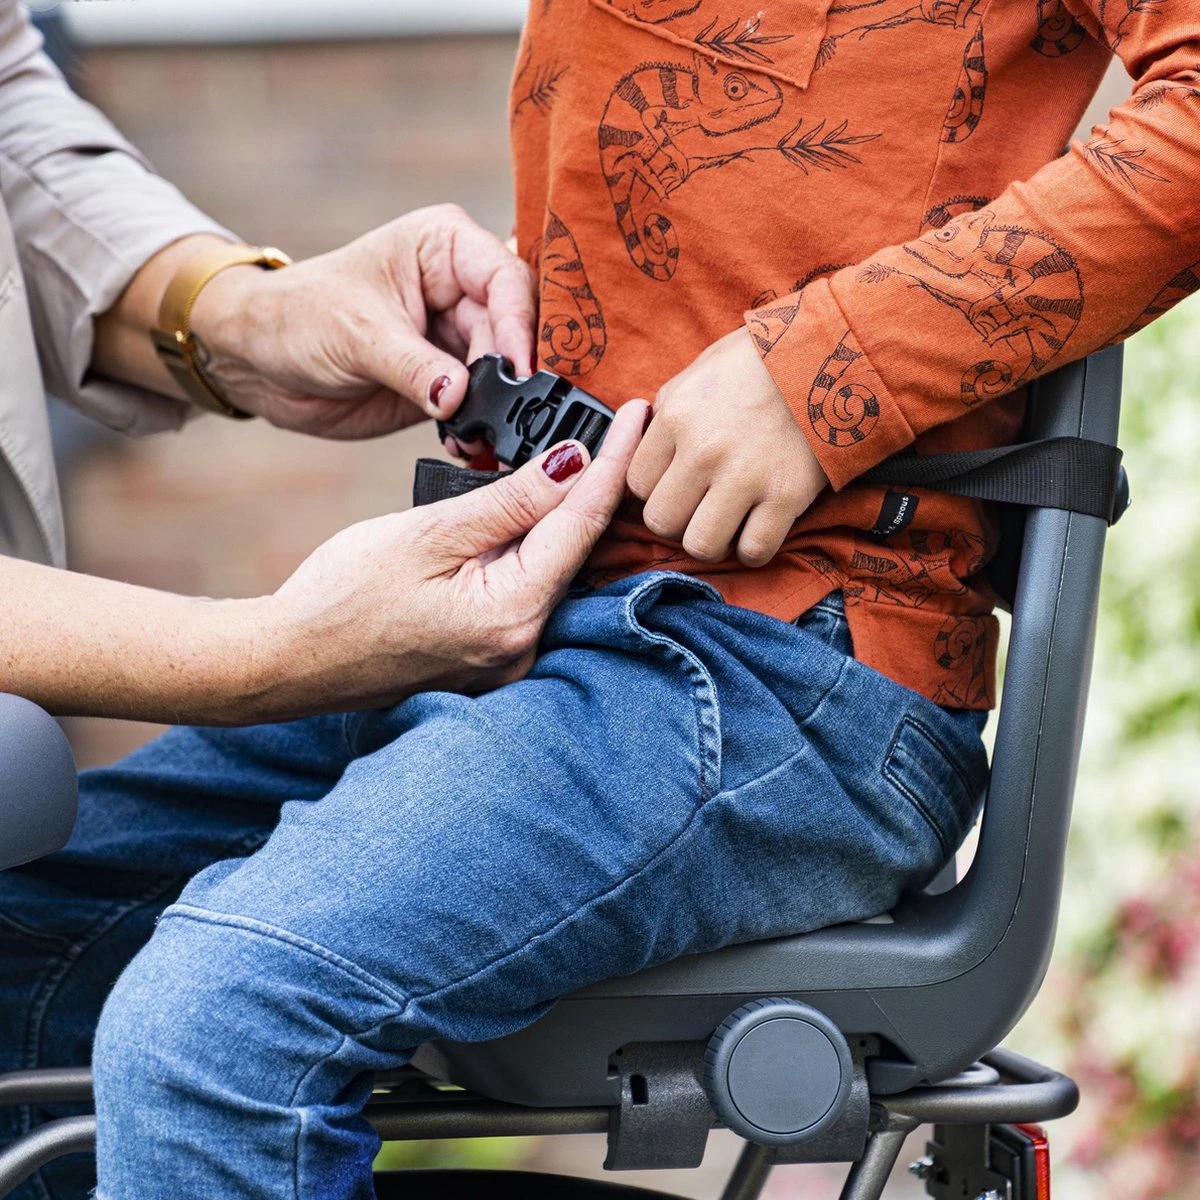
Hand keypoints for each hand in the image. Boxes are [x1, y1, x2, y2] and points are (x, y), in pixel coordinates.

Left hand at [191, 205, 535, 438]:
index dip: (519, 326)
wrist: (261, 361)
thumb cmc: (298, 318)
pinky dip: (480, 427)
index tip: (519, 371)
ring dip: (499, 408)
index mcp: (446, 247)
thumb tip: (461, 395)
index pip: (507, 280)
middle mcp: (462, 288)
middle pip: (516, 330)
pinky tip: (466, 443)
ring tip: (477, 436)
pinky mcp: (450, 381)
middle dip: (513, 375)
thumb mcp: (358, 336)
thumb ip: (416, 367)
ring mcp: (458, 337)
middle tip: (506, 415)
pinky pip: (483, 405)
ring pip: (506, 372)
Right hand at [246, 400, 649, 719]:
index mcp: (511, 615)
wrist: (290, 660)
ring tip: (577, 455)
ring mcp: (508, 655)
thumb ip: (508, 501)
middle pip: (575, 549)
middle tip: (614, 425)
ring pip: (554, 567)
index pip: (581, 525)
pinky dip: (534, 546)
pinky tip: (534, 511)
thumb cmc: (342, 597)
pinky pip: (529, 587)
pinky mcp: (492, 653)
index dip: (612, 464)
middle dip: (593, 485)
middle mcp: (522, 645)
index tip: (640, 416)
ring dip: (563, 514)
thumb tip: (573, 464)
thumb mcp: (428, 533)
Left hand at [627, 327, 828, 568]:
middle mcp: (704, 451)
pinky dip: (754, 548)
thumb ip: (669, 409)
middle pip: (661, 521)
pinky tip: (758, 527)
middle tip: (699, 507)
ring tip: (727, 523)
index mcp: (676, 417)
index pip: (636, 484)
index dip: (655, 489)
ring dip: (713, 541)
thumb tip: (648, 440)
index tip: (677, 482)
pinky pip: (754, 551)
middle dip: (678, 521)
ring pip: (701, 546)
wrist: (832, 353)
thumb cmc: (762, 360)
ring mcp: (745, 476)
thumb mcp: (700, 371)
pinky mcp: (786, 497)